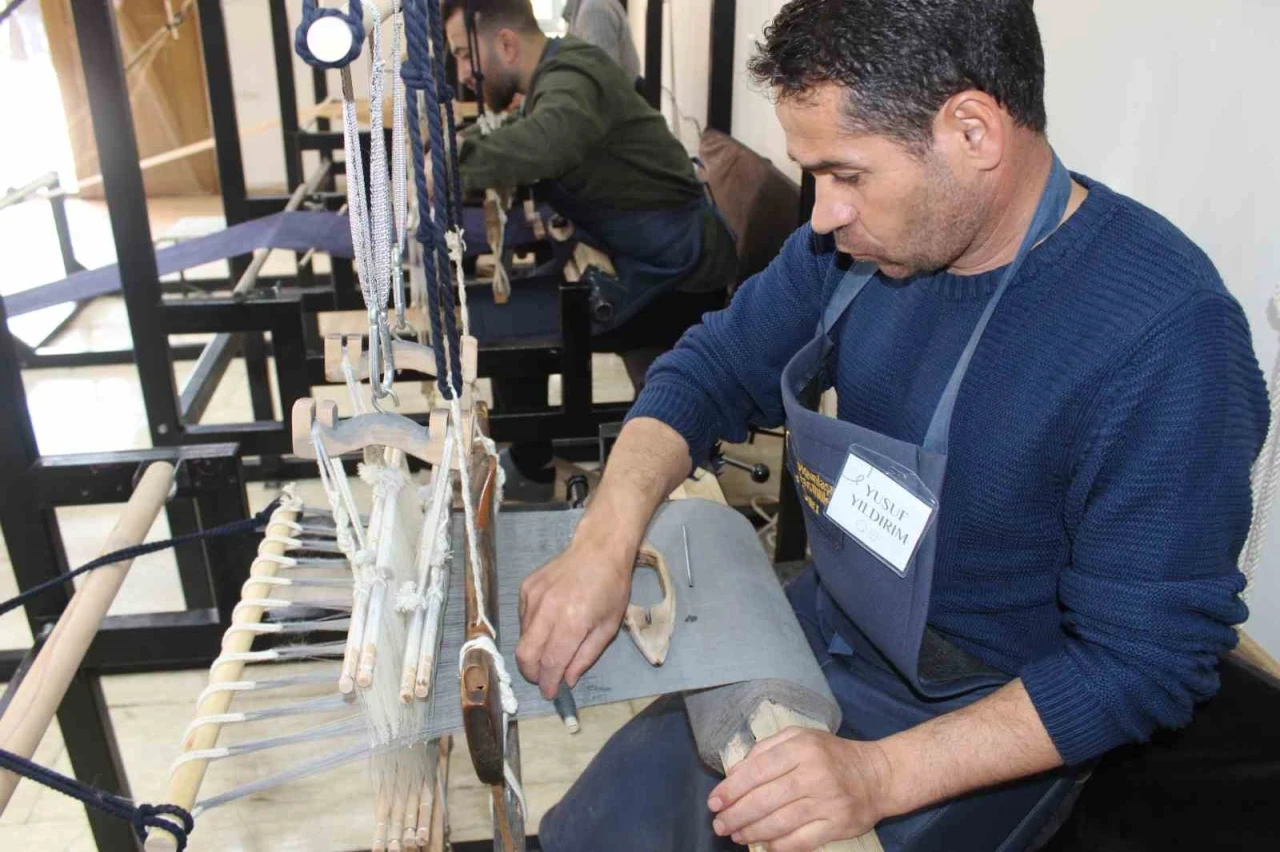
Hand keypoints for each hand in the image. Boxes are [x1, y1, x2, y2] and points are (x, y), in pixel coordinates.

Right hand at [516, 537, 633, 698]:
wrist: (599, 549)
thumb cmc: (611, 588)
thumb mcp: (608, 627)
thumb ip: (585, 657)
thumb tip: (567, 680)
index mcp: (571, 622)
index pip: (550, 663)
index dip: (548, 683)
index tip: (551, 693)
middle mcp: (547, 610)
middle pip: (525, 655)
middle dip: (532, 674)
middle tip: (544, 678)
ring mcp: (533, 597)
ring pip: (522, 638)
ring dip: (533, 652)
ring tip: (551, 648)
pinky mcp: (526, 588)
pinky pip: (523, 619)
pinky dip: (532, 630)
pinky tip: (549, 623)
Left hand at [708, 728, 891, 851]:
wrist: (877, 776)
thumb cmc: (831, 755)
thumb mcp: (800, 737)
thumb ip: (766, 749)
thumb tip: (735, 772)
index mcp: (801, 748)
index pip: (757, 770)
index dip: (731, 789)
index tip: (714, 802)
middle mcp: (814, 774)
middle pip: (765, 799)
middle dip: (736, 815)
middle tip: (719, 824)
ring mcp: (827, 802)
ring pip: (780, 822)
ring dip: (752, 832)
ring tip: (735, 835)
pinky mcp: (837, 825)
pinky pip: (801, 841)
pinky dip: (779, 846)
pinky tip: (763, 846)